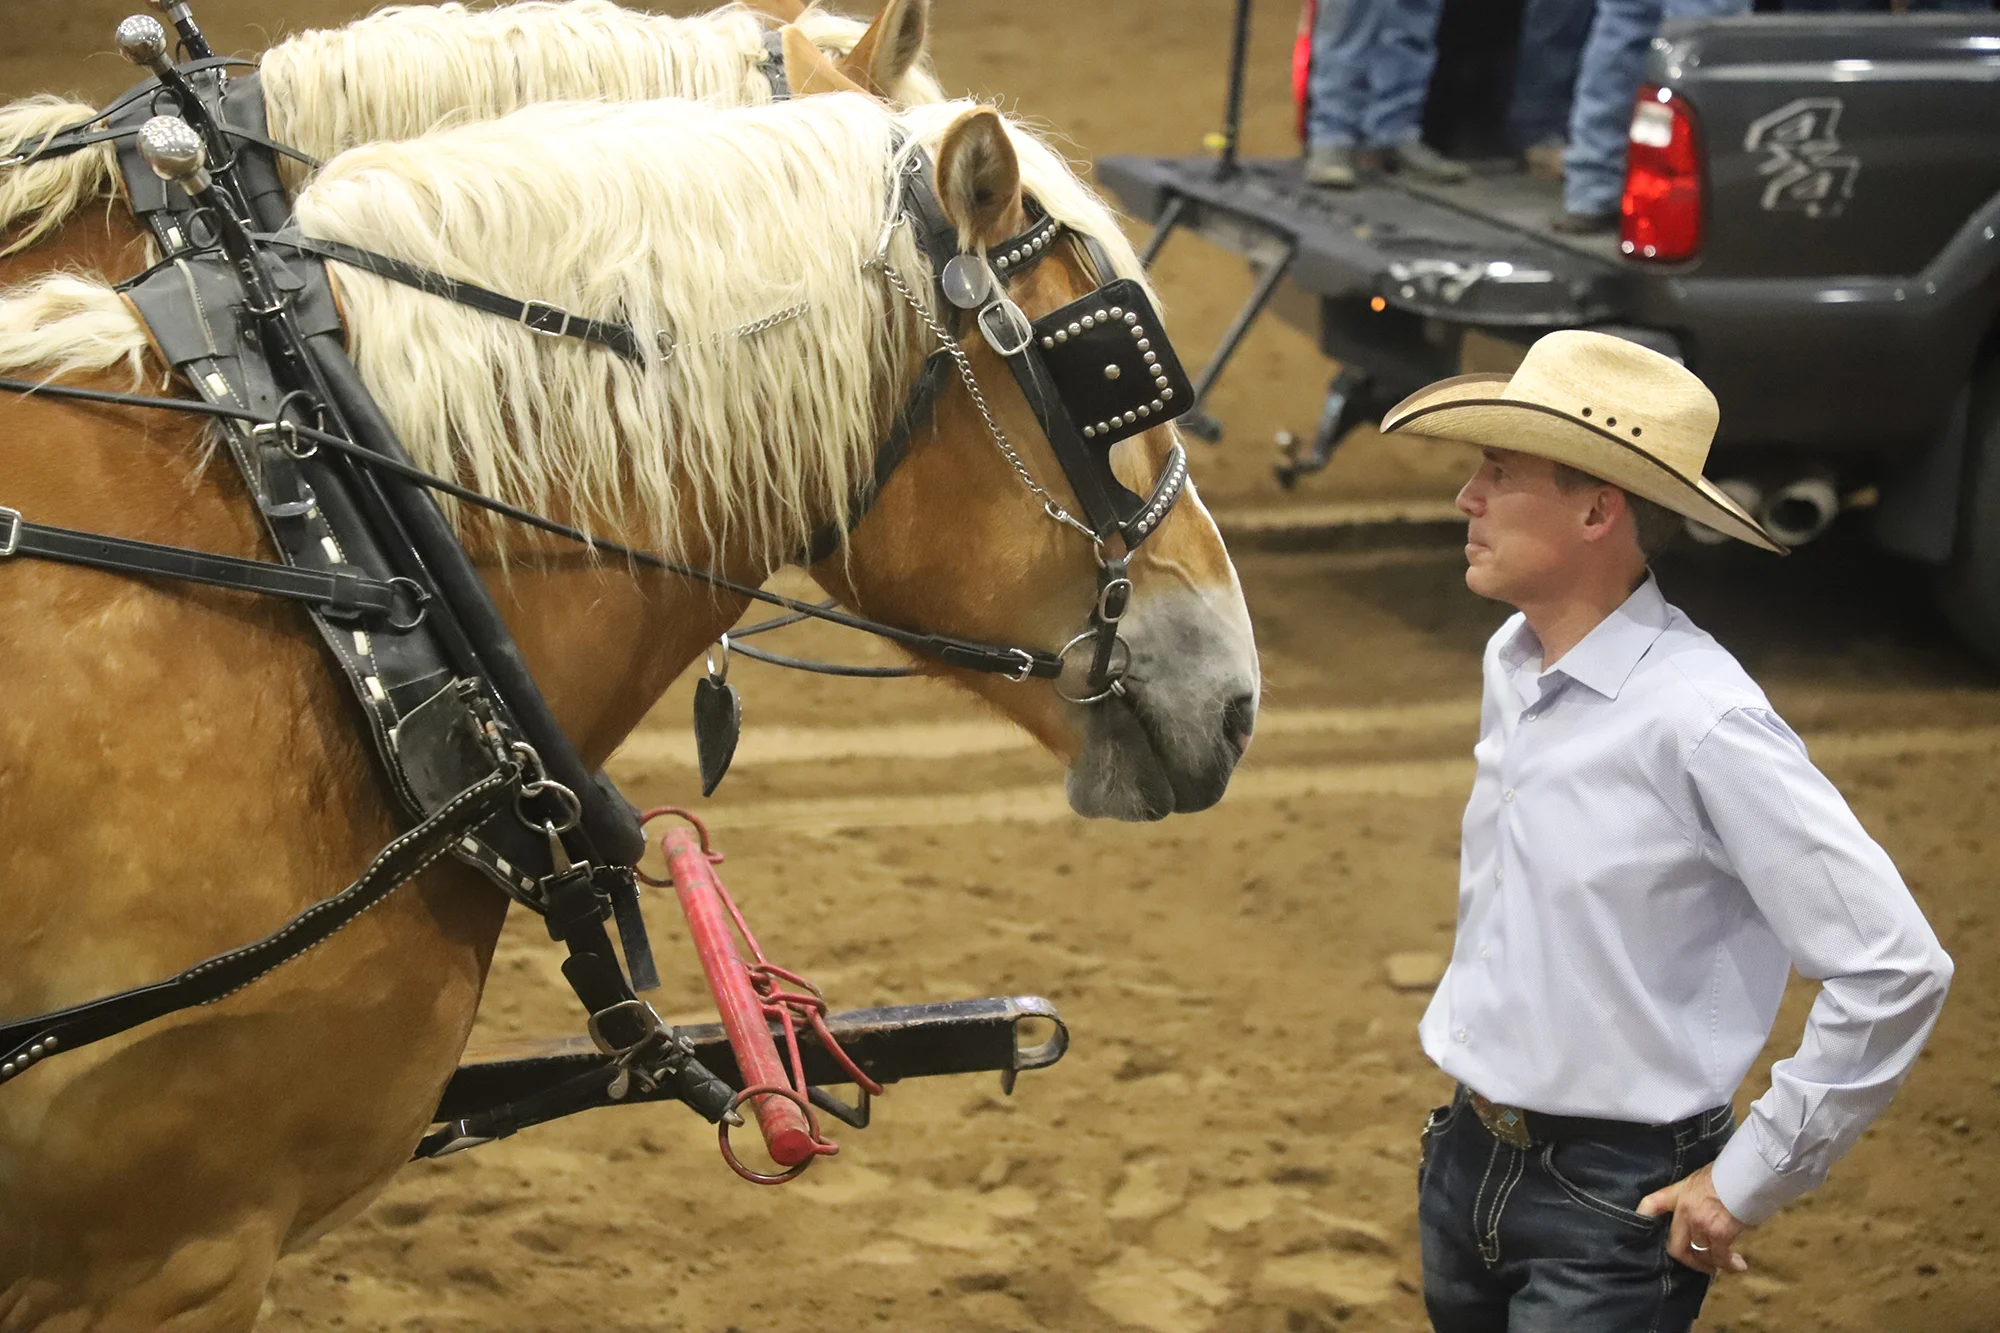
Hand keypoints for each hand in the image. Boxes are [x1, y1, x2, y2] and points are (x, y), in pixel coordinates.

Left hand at [1637, 1162, 1749, 1276]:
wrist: (1744, 1174)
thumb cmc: (1728, 1171)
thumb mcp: (1703, 1176)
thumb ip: (1698, 1192)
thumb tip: (1710, 1200)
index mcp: (1678, 1194)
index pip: (1651, 1204)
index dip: (1644, 1217)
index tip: (1648, 1230)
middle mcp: (1684, 1212)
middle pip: (1676, 1248)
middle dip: (1690, 1261)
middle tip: (1702, 1265)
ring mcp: (1700, 1224)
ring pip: (1701, 1254)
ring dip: (1713, 1264)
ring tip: (1723, 1265)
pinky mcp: (1719, 1234)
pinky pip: (1721, 1256)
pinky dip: (1729, 1264)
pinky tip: (1739, 1265)